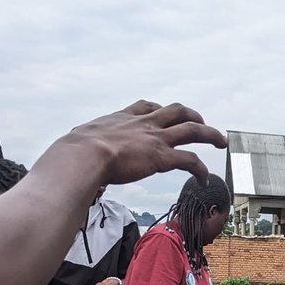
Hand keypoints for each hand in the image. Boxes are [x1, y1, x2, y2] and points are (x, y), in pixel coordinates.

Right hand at [73, 101, 226, 185]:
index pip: (146, 106)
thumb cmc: (73, 154)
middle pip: (177, 111)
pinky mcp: (162, 157)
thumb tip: (63, 161)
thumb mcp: (77, 142)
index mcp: (123, 118)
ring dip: (210, 134)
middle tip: (203, 123)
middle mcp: (143, 124)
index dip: (159, 110)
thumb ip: (78, 148)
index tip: (164, 113)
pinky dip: (201, 169)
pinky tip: (205, 179)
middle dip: (193, 115)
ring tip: (221, 141)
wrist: (82, 156)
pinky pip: (190, 160)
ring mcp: (155, 138)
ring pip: (193, 129)